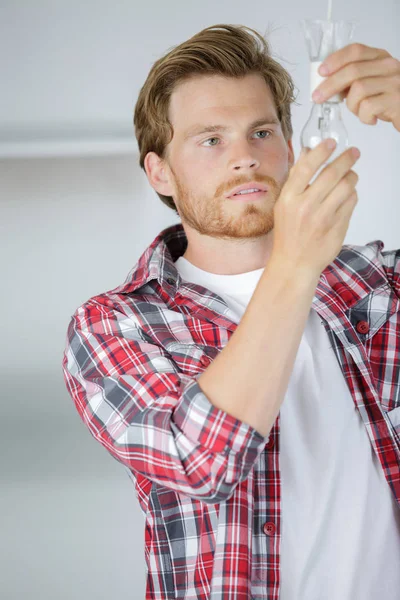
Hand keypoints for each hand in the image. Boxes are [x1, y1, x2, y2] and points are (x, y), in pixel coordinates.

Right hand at [272, 139, 360, 278]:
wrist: (294, 263)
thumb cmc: (288, 234)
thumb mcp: (283, 206)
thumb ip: (295, 179)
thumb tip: (307, 153)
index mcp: (289, 199)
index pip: (307, 167)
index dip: (321, 151)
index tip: (331, 142)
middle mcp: (305, 207)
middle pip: (332, 173)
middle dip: (346, 159)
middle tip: (353, 152)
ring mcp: (323, 217)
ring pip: (346, 186)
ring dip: (351, 177)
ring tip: (350, 176)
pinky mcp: (338, 226)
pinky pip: (351, 202)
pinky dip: (352, 194)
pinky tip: (346, 195)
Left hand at [312, 43, 399, 131]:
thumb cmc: (388, 100)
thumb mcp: (371, 84)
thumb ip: (353, 80)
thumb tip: (325, 83)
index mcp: (380, 58)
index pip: (355, 51)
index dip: (335, 60)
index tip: (320, 72)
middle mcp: (388, 66)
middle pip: (353, 71)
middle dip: (330, 85)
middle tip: (318, 98)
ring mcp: (394, 81)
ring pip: (358, 89)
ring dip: (351, 105)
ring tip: (359, 112)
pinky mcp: (396, 99)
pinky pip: (368, 107)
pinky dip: (363, 117)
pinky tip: (371, 119)